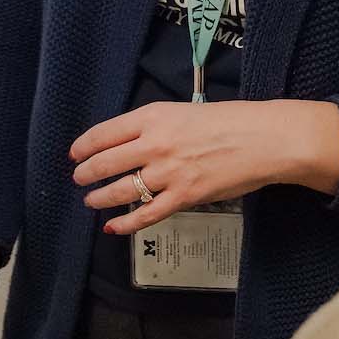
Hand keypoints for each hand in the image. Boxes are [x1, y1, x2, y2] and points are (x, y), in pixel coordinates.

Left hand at [71, 100, 338, 235]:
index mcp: (153, 117)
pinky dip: (125, 223)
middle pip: (106, 162)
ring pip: (120, 189)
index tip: (75, 154)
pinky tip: (113, 227)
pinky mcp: (183, 197)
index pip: (105, 132)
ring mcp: (168, 172)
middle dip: (86, 173)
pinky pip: (146, 214)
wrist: (263, 139)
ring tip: (91, 200)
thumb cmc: (230, 120)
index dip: (84, 146)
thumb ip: (156, 125)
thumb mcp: (184, 111)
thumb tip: (132, 142)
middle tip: (79, 178)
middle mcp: (154, 143)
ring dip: (100, 197)